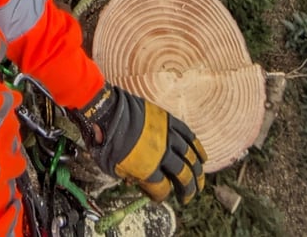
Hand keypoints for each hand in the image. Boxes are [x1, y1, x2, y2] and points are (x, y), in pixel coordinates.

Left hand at [68, 83, 206, 204]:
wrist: (104, 109)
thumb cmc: (103, 138)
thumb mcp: (110, 166)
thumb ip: (128, 176)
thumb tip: (138, 181)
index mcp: (146, 168)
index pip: (162, 189)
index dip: (160, 196)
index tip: (157, 198)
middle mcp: (161, 154)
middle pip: (183, 175)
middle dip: (187, 189)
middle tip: (188, 197)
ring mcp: (166, 136)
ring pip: (189, 156)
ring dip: (198, 171)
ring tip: (200, 181)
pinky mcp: (167, 120)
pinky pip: (188, 135)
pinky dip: (197, 147)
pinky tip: (203, 157)